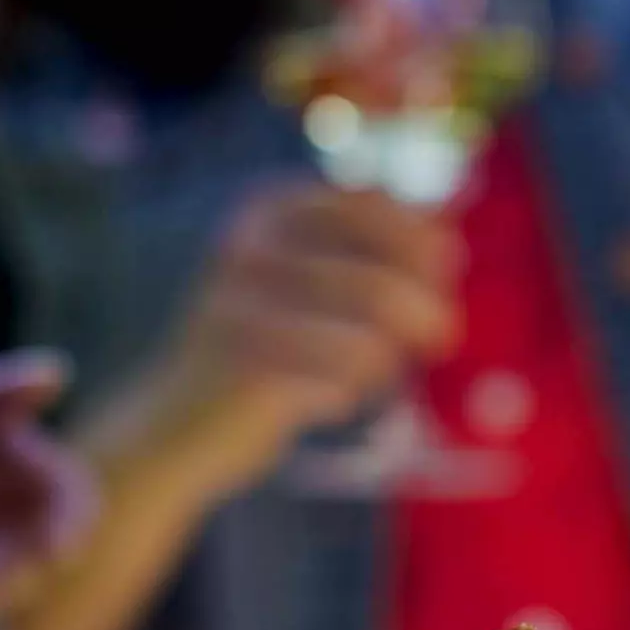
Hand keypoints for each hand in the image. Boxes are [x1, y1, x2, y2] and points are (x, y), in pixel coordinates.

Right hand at [138, 184, 461, 495]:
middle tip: (442, 334)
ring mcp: (240, 306)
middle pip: (382, 282)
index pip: (376, 206)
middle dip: (426, 312)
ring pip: (367, 340)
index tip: (445, 273)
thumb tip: (452, 222)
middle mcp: (250, 245)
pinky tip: (332, 400)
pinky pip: (339, 383)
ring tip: (369, 372)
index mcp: (272, 208)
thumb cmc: (269, 342)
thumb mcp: (315, 275)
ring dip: (382, 360)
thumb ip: (380, 244)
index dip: (424, 243)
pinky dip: (347, 393)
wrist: (177, 423)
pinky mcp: (243, 370)